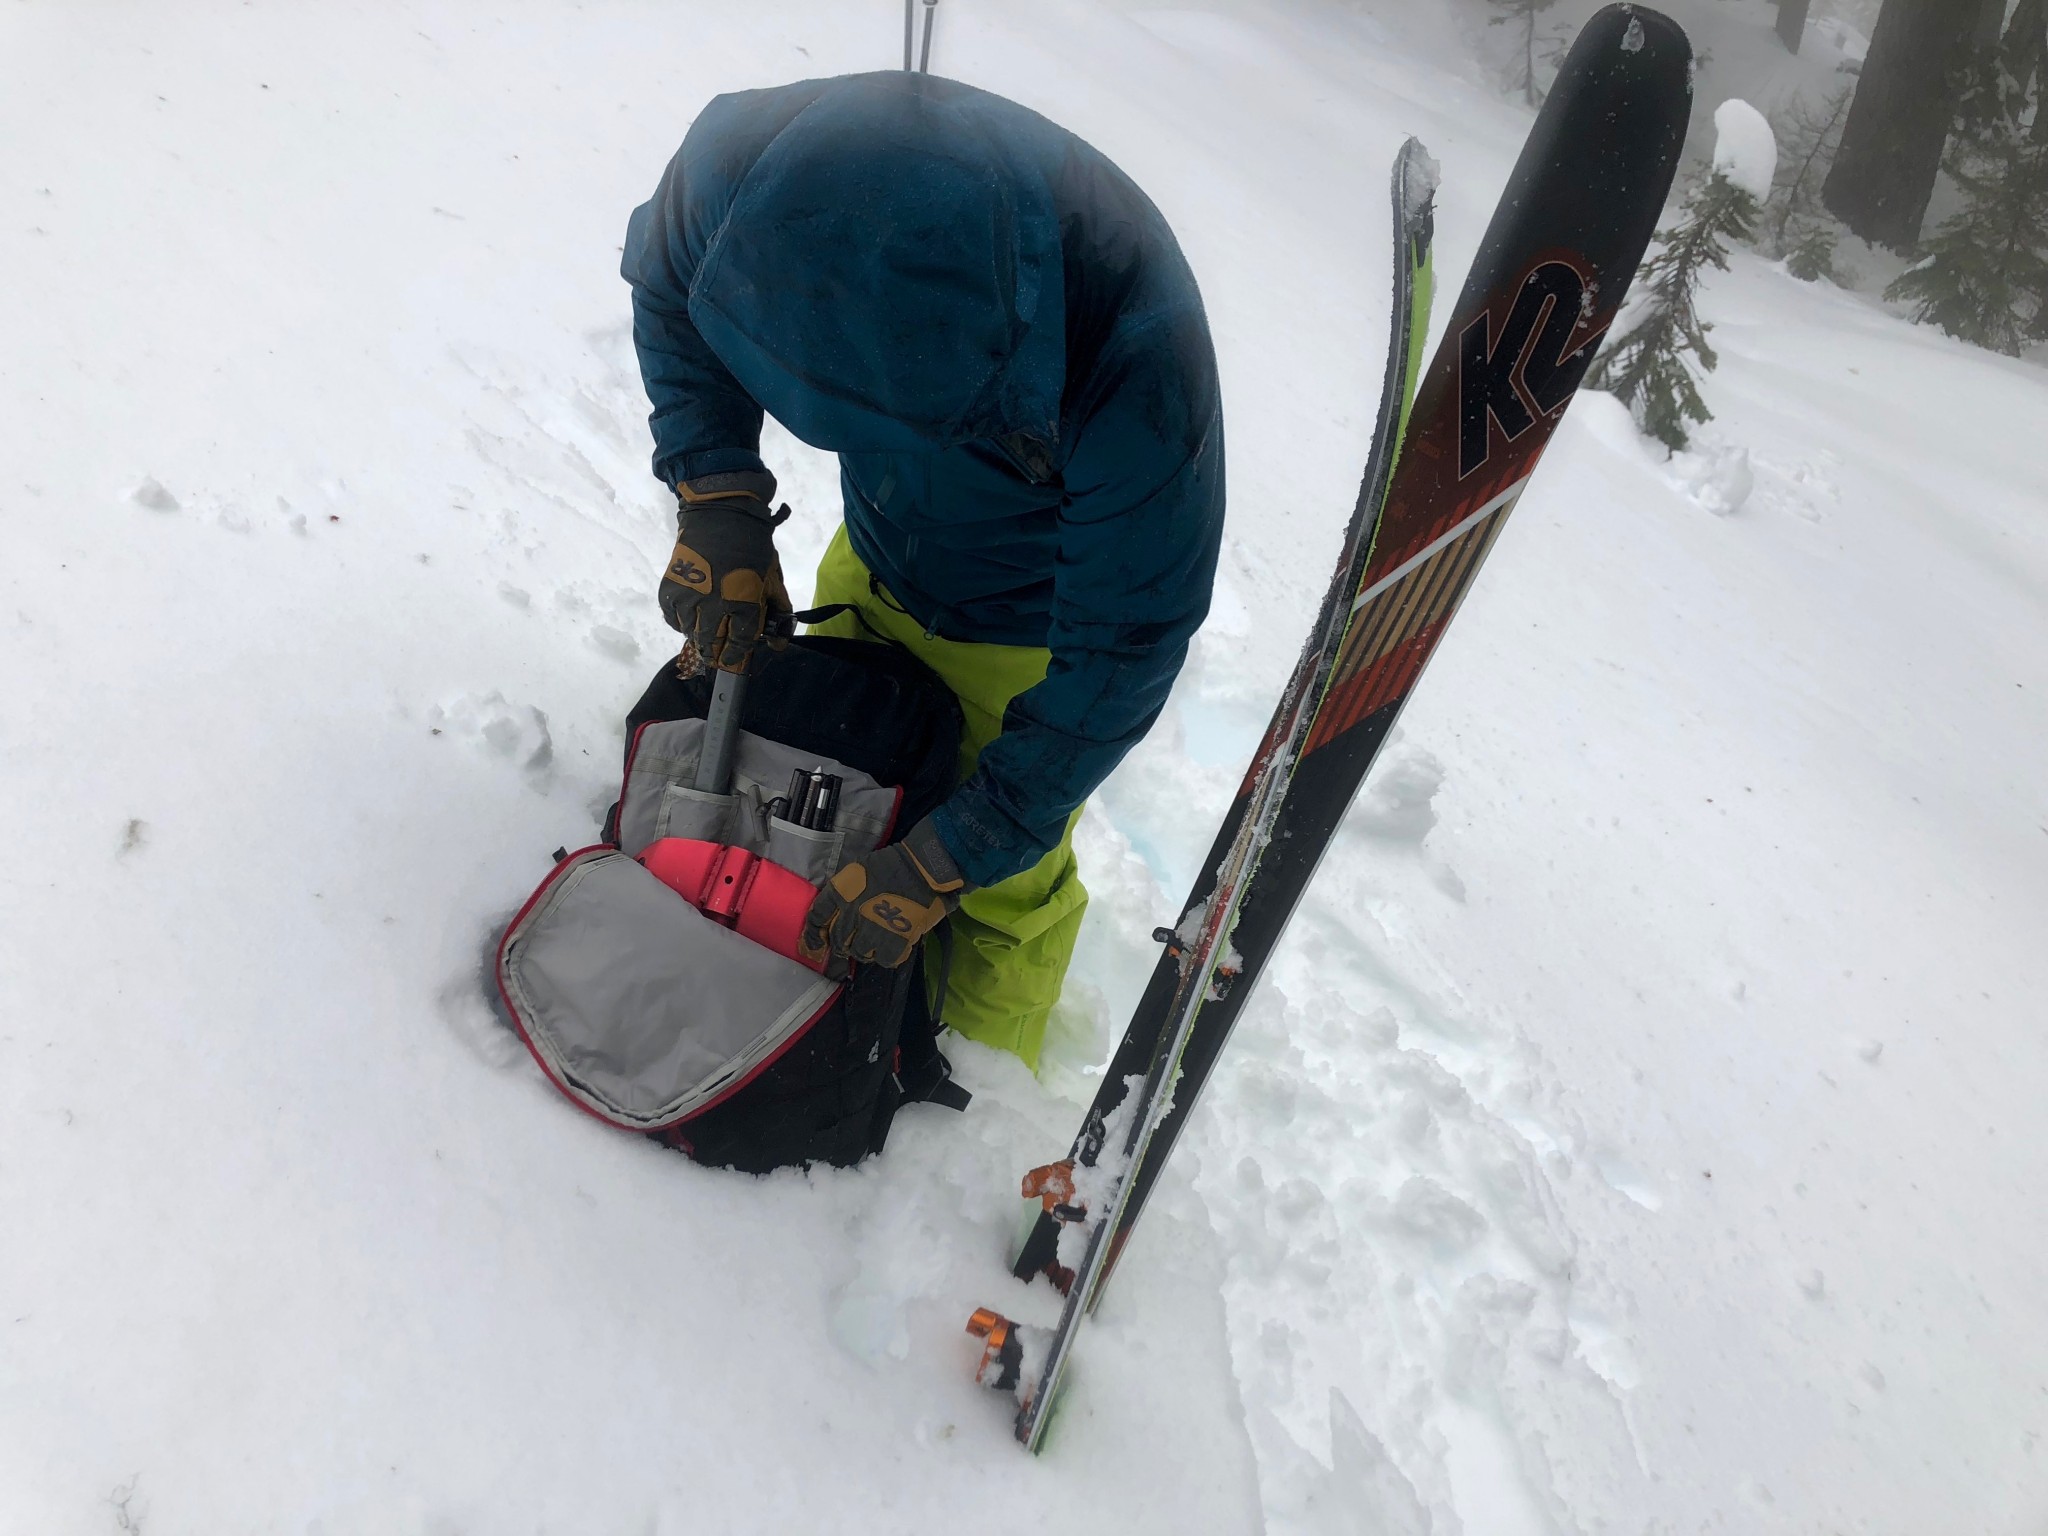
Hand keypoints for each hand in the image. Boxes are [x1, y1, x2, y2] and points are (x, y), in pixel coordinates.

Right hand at [658, 470, 793, 672]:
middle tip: (718, 653)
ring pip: (691, 635)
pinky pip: (673, 619)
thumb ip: (778, 612)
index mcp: (742, 604)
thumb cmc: (752, 547)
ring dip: (699, 638)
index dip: (737, 655)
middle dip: (716, 654)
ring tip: (706, 634)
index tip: (736, 658)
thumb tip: (779, 644)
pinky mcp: (670, 591)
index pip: (739, 644)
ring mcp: (688, 600)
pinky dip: (681, 623)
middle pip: (711, 645)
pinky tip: (690, 618)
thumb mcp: (772, 579)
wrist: (721, 515)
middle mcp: (713, 607)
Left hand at [801, 817, 971, 970]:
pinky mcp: (893, 941)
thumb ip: (845, 893)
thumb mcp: (858, 871)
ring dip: (865, 950)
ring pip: (859, 952)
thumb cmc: (893, 864)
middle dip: (842, 945)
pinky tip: (894, 946)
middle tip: (853, 943)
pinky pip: (883, 960)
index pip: (816, 918)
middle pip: (837, 940)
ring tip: (877, 941)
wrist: (924, 868)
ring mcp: (871, 929)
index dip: (812, 935)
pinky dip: (888, 956)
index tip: (814, 944)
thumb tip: (838, 914)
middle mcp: (851, 913)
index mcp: (841, 892)